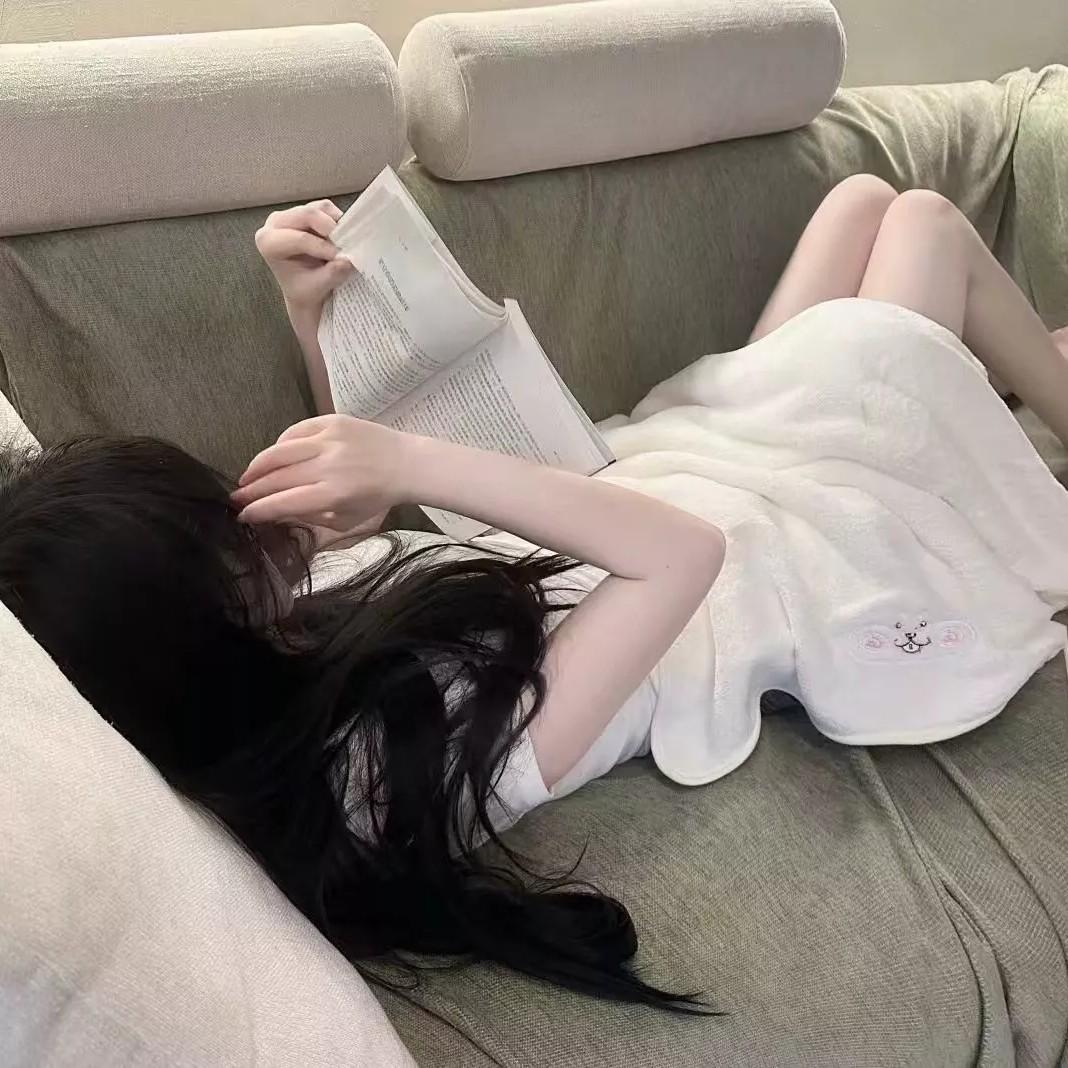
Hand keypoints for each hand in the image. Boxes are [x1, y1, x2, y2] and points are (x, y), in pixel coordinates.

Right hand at [232, 415, 417, 529]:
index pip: (284, 502)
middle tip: (236, 495)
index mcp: (333, 494)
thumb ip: (311, 517)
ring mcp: (330, 440)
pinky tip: (274, 455)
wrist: (406, 464)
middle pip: (278, 478)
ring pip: (280, 451)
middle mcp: (329, 466)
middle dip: (252, 489)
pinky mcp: (333, 422)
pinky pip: (295, 431)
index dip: (259, 509)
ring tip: (248, 476)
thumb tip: (276, 512)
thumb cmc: (376, 497)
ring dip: (257, 465)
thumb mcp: (345, 519)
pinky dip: (280, 443)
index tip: (242, 514)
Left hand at [255, 200, 354, 314]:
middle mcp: (276, 223)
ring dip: (335, 226)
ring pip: (320, 209)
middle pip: (308, 214)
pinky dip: (337, 221)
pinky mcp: (307, 210)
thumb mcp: (316, 288)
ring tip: (340, 246)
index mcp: (269, 243)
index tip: (340, 261)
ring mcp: (292, 214)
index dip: (323, 247)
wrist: (305, 289)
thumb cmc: (304, 290)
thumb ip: (331, 275)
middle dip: (331, 231)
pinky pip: (326, 208)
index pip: (299, 238)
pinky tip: (338, 239)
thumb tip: (347, 261)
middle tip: (344, 249)